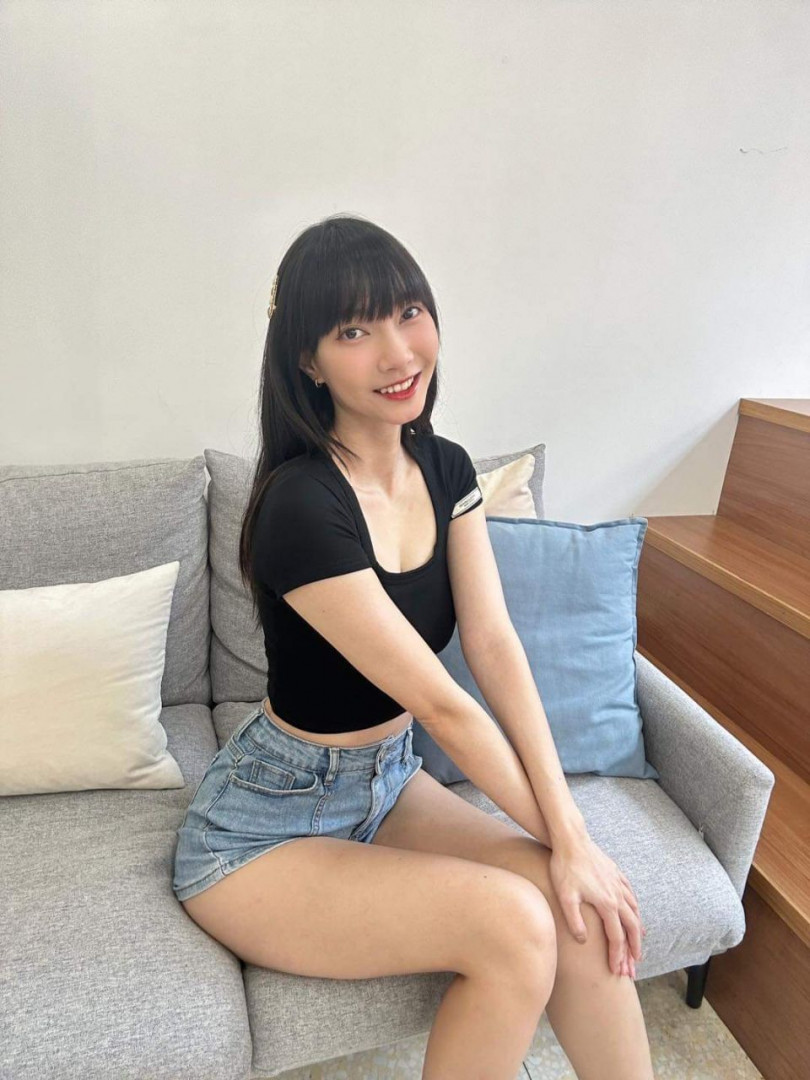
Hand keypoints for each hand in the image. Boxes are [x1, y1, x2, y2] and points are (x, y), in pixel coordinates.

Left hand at [549, 832, 645, 977]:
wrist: (571, 839)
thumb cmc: (565, 868)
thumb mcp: (565, 897)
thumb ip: (575, 921)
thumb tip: (583, 941)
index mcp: (607, 903)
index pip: (616, 937)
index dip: (617, 956)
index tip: (616, 971)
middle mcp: (617, 895)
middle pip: (632, 927)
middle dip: (634, 949)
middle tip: (635, 965)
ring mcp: (618, 883)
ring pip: (635, 911)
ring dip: (637, 930)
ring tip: (638, 943)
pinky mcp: (616, 873)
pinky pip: (631, 894)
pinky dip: (635, 908)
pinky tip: (634, 912)